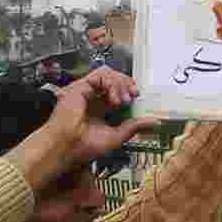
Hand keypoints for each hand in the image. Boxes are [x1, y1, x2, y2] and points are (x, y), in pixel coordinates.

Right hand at [8, 67, 157, 193]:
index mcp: (100, 108)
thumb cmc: (83, 147)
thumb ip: (134, 127)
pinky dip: (112, 83)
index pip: (118, 90)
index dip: (130, 89)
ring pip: (108, 73)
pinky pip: (100, 74)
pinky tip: (113, 99)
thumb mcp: (117, 136)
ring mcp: (86, 91)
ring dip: (121, 83)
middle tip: (134, 96)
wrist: (67, 148)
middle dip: (128, 84)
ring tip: (123, 101)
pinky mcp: (80, 86)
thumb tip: (154, 122)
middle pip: (115, 78)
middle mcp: (93, 98)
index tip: (138, 97)